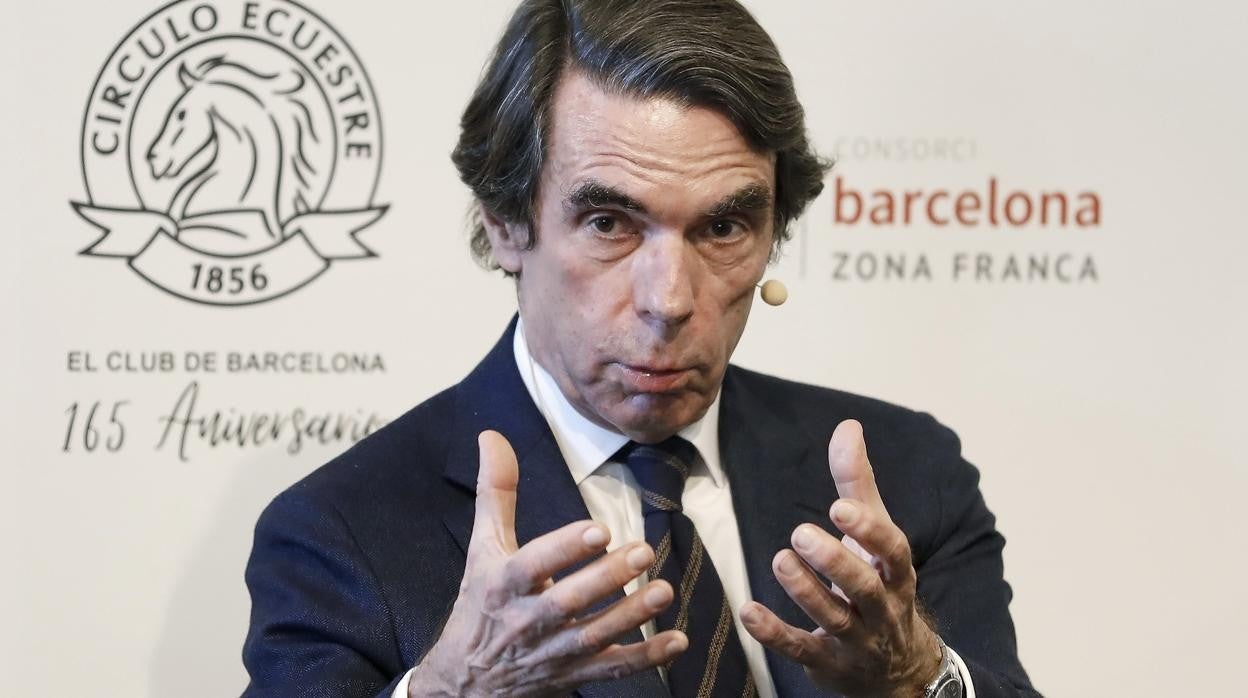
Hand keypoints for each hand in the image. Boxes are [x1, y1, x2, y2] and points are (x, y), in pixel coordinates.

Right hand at [409, 430, 687, 696]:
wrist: (466, 682)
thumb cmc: (480, 604)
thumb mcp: (483, 548)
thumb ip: (495, 492)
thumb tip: (492, 436)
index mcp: (503, 585)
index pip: (532, 566)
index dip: (563, 549)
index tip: (598, 529)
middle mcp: (527, 621)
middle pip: (567, 602)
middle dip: (606, 577)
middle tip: (643, 550)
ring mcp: (552, 653)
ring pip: (594, 636)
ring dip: (632, 615)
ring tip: (665, 590)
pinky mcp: (574, 675)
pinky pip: (611, 669)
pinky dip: (645, 659)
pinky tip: (677, 641)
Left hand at [740, 420, 942, 697]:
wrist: (898, 669)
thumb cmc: (880, 583)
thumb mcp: (874, 536)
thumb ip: (858, 483)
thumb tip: (847, 426)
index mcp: (895, 571)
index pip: (892, 550)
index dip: (869, 530)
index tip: (840, 507)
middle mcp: (882, 607)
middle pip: (864, 587)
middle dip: (835, 561)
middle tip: (801, 534)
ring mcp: (856, 639)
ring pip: (833, 618)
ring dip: (805, 592)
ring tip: (780, 560)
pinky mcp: (827, 662)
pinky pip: (801, 649)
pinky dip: (775, 633)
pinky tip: (749, 612)